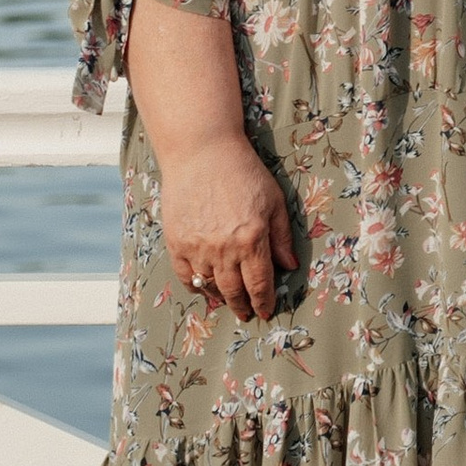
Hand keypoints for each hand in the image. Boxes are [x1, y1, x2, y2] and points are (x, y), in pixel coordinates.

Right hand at [160, 134, 298, 322]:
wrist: (202, 152)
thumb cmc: (243, 172)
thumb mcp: (274, 201)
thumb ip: (282, 237)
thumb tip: (290, 267)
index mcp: (252, 240)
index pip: (260, 284)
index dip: (264, 302)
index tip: (266, 312)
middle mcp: (224, 249)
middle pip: (234, 291)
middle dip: (242, 306)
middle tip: (246, 313)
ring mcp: (197, 248)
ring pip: (210, 286)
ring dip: (220, 297)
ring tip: (228, 301)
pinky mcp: (176, 242)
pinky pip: (185, 276)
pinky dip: (195, 286)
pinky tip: (203, 287)